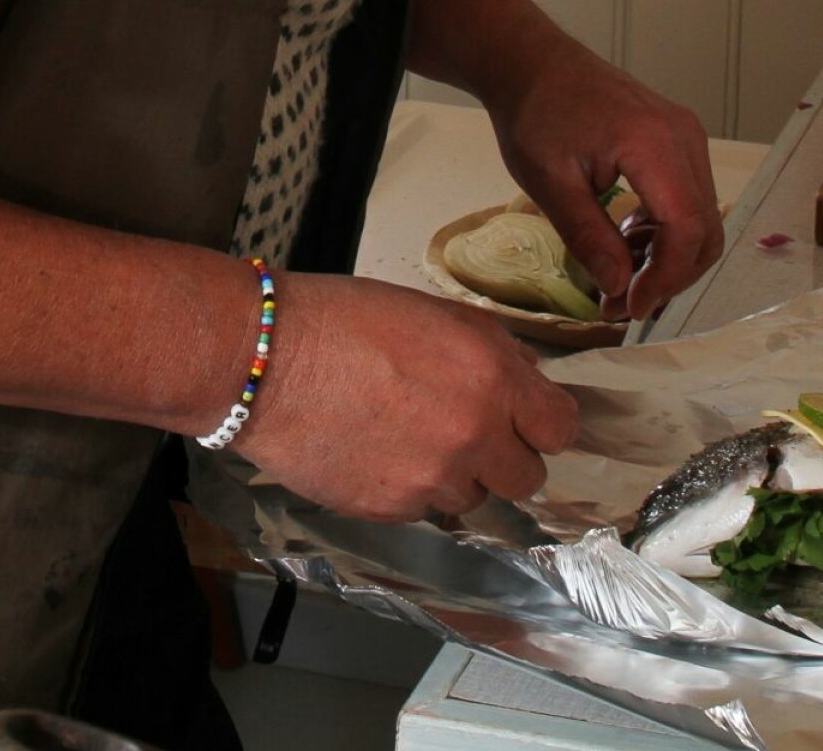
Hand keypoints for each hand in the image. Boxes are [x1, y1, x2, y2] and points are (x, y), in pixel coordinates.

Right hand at [238, 275, 578, 522]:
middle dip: (504, 456)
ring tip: (408, 436)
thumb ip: (491, 350)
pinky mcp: (391, 510)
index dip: (543, 422)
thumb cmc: (341, 319)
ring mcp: (430, 480)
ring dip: (455, 474)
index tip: (528, 417)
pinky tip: (377, 451)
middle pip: (526, 478)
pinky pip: (424, 509)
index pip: (560, 428)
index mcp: (490, 376)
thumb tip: (525, 377)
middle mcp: (472, 435)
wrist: (262, 360)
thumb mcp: (433, 312)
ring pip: (473, 498)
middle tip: (468, 430)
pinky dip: (411, 488)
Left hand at [484, 46, 723, 320]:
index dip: (666, 278)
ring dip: (669, 256)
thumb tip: (620, 289)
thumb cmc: (535, 116)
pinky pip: (691, 197)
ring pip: (703, 216)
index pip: (687, 228)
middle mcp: (683, 136)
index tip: (630, 307)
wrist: (533, 63)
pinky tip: (628, 238)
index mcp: (652, 144)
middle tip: (624, 303)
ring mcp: (687, 134)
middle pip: (706, 228)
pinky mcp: (679, 138)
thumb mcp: (549, 184)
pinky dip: (668, 230)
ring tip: (619, 273)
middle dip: (671, 275)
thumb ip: (589, 237)